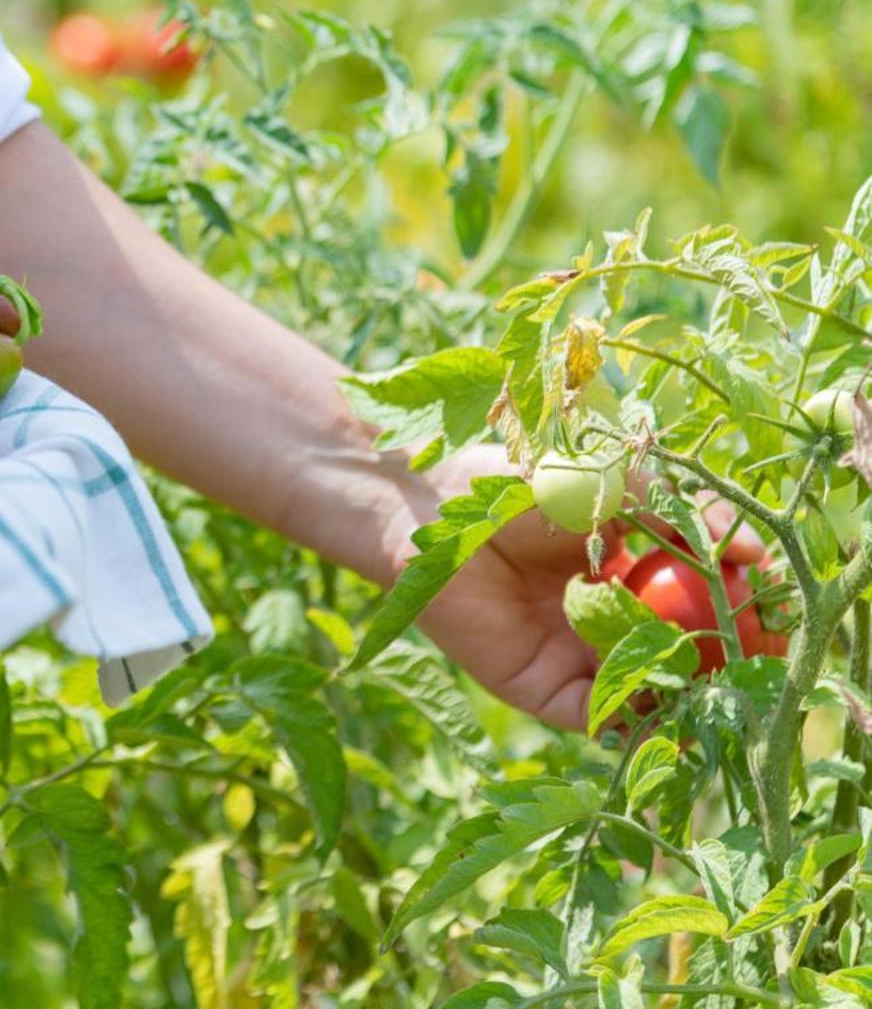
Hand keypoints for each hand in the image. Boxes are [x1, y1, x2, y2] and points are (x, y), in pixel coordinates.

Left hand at [394, 446, 764, 729]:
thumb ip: (677, 514)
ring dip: (681, 700)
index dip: (736, 614)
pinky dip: (629, 717)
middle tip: (759, 672)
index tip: (775, 619)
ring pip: (640, 694)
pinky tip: (659, 705)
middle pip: (675, 659)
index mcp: (626, 571)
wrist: (427, 509)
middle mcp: (603, 620)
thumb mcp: (609, 487)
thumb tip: (749, 548)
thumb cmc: (512, 485)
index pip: (695, 603)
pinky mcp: (536, 687)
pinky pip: (594, 715)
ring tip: (717, 696)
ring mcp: (572, 656)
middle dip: (719, 671)